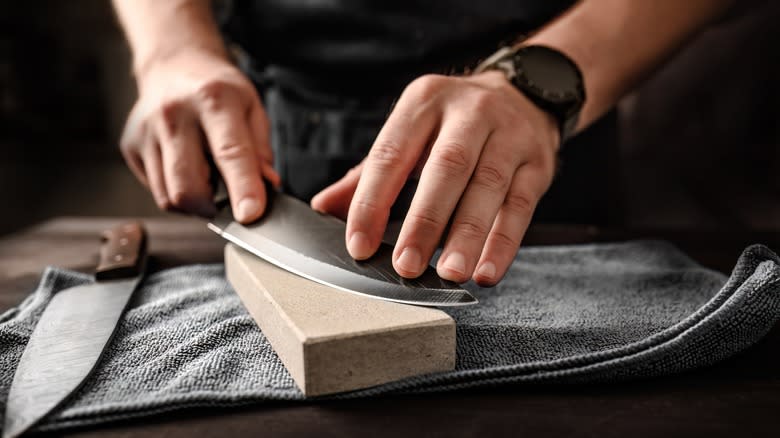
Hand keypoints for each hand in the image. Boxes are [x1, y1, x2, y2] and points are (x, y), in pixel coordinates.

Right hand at [120, 48, 278, 222]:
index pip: (229, 152)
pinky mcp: (130, 146)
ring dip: (195, 203)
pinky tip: (187, 170)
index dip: (242, 188)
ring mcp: (146, 131)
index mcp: (212, 99)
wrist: (173, 66)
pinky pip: (156, 190)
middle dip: (213, 208)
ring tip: (208, 179)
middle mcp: (173, 114)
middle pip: (188, 187)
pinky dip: (177, 193)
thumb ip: (261, 149)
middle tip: (229, 201)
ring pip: (169, 197)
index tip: (250, 215)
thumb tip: (267, 186)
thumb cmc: (218, 90)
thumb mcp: (252, 107)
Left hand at [312, 71, 558, 285]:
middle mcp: (469, 113)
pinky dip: (503, 243)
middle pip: (447, 168)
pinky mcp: (538, 163)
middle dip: (425, 221)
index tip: (359, 244)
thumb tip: (323, 208)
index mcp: (424, 102)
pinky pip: (521, 207)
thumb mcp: (409, 133)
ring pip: (488, 188)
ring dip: (468, 235)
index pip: (391, 154)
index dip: (372, 202)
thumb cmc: (452, 124)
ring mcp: (509, 136)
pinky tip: (486, 271)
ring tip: (450, 273)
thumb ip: (368, 173)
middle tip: (406, 266)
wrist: (523, 95)